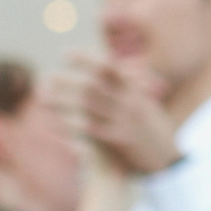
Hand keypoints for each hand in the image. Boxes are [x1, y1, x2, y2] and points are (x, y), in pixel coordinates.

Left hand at [52, 54, 179, 174]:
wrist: (168, 157)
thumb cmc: (155, 128)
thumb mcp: (146, 102)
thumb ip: (131, 85)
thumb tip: (114, 66)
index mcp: (136, 90)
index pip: (109, 67)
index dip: (86, 59)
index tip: (65, 54)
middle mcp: (129, 102)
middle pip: (93, 86)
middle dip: (68, 81)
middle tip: (46, 77)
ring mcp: (123, 120)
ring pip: (87, 106)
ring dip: (62, 101)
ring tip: (42, 97)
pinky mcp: (118, 139)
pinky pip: (90, 129)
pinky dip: (70, 125)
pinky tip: (53, 123)